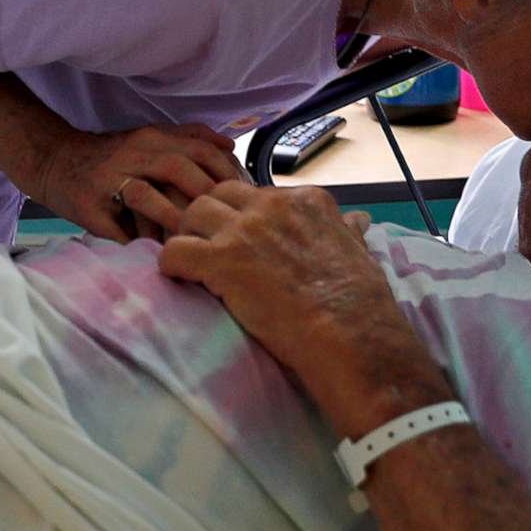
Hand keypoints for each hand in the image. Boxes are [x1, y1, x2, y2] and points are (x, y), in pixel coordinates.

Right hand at [24, 123, 243, 240]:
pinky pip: (119, 227)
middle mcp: (133, 154)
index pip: (201, 150)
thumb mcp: (151, 138)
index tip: (246, 198)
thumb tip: (230, 148)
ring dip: (173, 220)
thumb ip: (189, 138)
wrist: (56, 161)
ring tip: (196, 242)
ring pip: (146, 196)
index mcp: (153, 138)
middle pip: (178, 169)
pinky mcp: (90, 205)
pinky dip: (140, 242)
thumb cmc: (113, 157)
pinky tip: (159, 256)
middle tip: (229, 224)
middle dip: (206, 197)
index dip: (227, 174)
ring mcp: (110, 179)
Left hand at [153, 182, 445, 419]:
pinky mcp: (222, 259)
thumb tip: (356, 221)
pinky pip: (175, 249)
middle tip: (208, 250)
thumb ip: (347, 231)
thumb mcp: (360, 253)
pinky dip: (171, 264)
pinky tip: (179, 279)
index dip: (243, 218)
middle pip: (219, 195)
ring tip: (192, 265)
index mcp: (307, 200)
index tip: (242, 242)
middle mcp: (274, 204)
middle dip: (209, 219)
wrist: (350, 336)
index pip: (257, 194)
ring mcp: (246, 229)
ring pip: (193, 214)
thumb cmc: (359, 303)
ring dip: (187, 237)